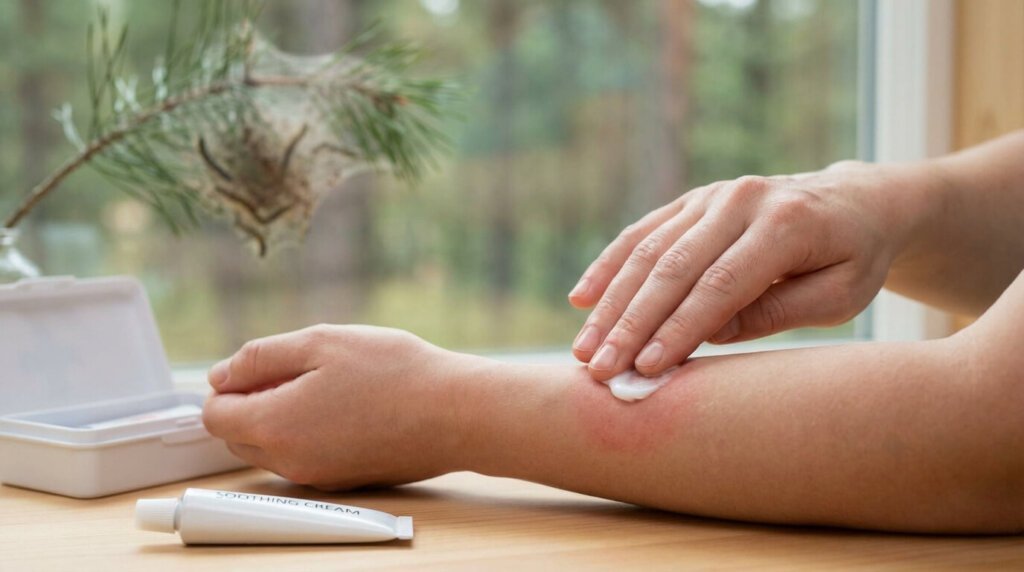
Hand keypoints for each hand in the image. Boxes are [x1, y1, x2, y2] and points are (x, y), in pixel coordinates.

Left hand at [202, 325, 459, 489]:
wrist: (456, 414)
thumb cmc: (395, 374)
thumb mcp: (320, 342)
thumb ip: (260, 358)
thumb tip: (222, 375)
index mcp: (275, 425)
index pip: (214, 414)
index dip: (229, 383)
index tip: (260, 364)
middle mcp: (289, 461)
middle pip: (238, 435)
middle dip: (253, 401)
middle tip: (299, 368)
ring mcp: (318, 476)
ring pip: (271, 447)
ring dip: (282, 416)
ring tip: (328, 383)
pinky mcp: (343, 480)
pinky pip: (304, 456)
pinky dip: (310, 431)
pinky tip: (348, 405)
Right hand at [568, 161, 914, 380]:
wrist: (855, 203)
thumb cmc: (853, 259)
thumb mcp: (839, 296)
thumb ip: (776, 311)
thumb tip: (709, 332)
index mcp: (786, 223)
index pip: (721, 285)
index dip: (680, 329)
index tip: (647, 369)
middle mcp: (741, 200)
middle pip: (673, 268)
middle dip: (631, 324)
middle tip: (600, 368)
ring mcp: (711, 195)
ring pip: (648, 251)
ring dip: (611, 302)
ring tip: (584, 348)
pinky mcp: (692, 200)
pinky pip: (641, 232)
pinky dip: (609, 266)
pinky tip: (581, 298)